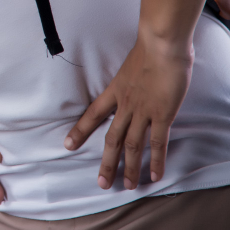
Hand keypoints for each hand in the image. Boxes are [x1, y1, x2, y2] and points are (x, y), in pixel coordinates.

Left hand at [64, 36, 192, 189]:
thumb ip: (133, 74)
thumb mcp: (132, 62)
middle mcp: (126, 104)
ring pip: (133, 145)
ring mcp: (143, 111)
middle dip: (107, 162)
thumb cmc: (151, 47)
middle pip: (112, 138)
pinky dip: (156, 160)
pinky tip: (155, 175)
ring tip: (128, 186)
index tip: (67, 144)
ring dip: (130, 168)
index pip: (92, 114)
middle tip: (102, 183)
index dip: (80, 130)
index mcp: (116, 90)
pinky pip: (157, 142)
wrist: (161, 43)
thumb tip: (139, 75)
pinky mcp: (162, 114)